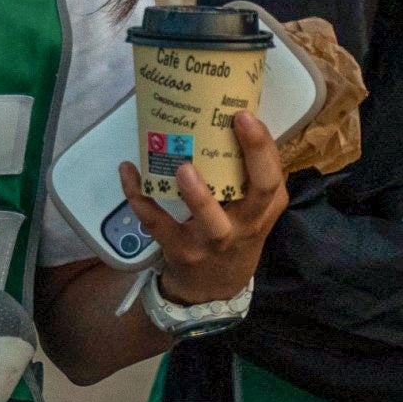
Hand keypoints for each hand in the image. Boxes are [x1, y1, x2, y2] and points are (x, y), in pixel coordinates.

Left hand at [117, 112, 287, 307]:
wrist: (215, 286)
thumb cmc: (237, 234)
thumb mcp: (256, 211)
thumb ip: (249, 178)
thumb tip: (228, 123)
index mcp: (264, 207)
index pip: (273, 175)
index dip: (263, 145)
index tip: (245, 115)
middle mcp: (245, 224)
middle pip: (258, 192)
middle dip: (251, 156)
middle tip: (236, 122)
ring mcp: (213, 241)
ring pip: (210, 220)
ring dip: (198, 195)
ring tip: (183, 168)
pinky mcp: (180, 250)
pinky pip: (159, 224)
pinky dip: (141, 199)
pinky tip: (129, 172)